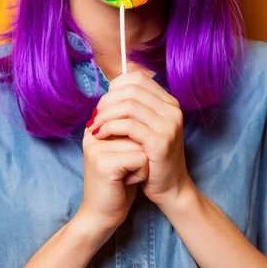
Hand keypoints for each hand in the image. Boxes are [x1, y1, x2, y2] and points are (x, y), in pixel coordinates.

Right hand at [79, 124, 148, 232]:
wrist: (101, 215)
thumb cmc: (117, 182)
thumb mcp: (122, 150)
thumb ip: (128, 129)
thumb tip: (145, 108)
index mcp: (95, 126)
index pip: (130, 116)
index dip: (137, 138)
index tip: (125, 158)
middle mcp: (93, 132)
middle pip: (137, 128)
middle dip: (141, 150)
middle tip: (126, 168)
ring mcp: (97, 147)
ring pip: (141, 143)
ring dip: (143, 161)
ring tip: (127, 174)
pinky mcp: (105, 163)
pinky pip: (141, 159)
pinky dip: (142, 173)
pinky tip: (127, 182)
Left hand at [87, 71, 193, 207]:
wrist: (171, 189)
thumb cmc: (153, 158)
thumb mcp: (147, 127)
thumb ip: (135, 107)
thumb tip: (110, 89)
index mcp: (169, 102)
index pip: (137, 79)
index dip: (115, 87)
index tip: (103, 103)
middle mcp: (172, 109)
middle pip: (131, 90)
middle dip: (107, 101)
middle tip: (95, 116)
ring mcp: (169, 125)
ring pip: (128, 106)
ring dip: (105, 115)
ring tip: (94, 127)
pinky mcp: (160, 141)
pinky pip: (128, 126)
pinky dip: (109, 128)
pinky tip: (99, 136)